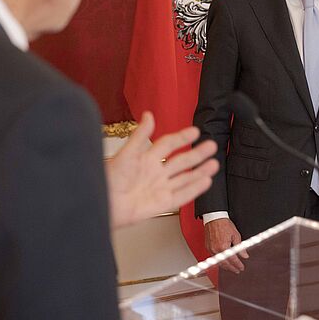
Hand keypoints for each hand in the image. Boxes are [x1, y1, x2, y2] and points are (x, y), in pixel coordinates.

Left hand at [106, 112, 218, 229]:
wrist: (104, 204)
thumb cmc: (108, 180)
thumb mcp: (126, 154)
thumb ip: (140, 136)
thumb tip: (148, 115)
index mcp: (146, 158)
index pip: (168, 144)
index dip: (181, 137)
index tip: (195, 131)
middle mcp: (155, 173)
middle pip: (181, 161)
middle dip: (197, 154)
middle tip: (211, 145)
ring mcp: (160, 188)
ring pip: (185, 178)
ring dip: (199, 171)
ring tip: (214, 163)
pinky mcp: (162, 204)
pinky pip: (182, 196)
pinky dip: (194, 189)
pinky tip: (205, 181)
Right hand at [204, 218, 245, 272]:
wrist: (214, 218)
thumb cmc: (224, 224)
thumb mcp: (236, 235)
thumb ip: (240, 247)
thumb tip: (244, 255)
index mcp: (224, 247)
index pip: (233, 260)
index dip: (238, 265)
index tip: (241, 267)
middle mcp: (216, 249)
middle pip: (225, 263)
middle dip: (232, 268)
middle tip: (237, 270)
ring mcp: (211, 249)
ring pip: (218, 262)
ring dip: (225, 266)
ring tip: (231, 268)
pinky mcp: (208, 247)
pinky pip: (214, 257)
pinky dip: (219, 261)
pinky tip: (223, 262)